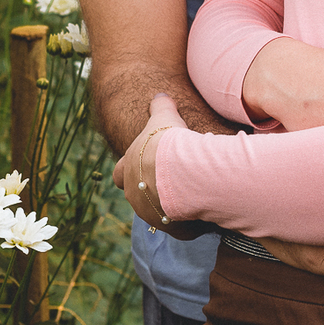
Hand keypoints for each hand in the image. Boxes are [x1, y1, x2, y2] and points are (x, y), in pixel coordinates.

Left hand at [113, 94, 200, 236]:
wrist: (183, 172)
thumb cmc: (168, 142)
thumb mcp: (163, 118)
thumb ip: (160, 107)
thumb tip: (160, 95)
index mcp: (127, 171)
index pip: (118, 173)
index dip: (129, 169)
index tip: (145, 164)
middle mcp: (134, 196)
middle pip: (139, 196)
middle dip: (153, 190)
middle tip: (174, 179)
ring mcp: (151, 215)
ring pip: (159, 214)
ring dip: (172, 206)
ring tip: (193, 194)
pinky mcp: (173, 228)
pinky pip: (182, 227)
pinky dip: (191, 220)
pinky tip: (205, 208)